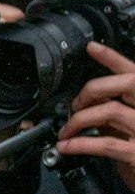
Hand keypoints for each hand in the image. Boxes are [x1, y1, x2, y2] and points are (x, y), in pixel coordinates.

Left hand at [57, 42, 134, 193]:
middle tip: (74, 105)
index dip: (112, 58)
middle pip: (123, 84)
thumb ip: (115, 113)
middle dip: (91, 91)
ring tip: (66, 131)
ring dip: (79, 120)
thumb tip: (88, 106)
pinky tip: (67, 146)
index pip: (132, 72)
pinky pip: (105, 144)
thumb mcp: (129, 127)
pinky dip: (81, 144)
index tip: (91, 48)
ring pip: (109, 111)